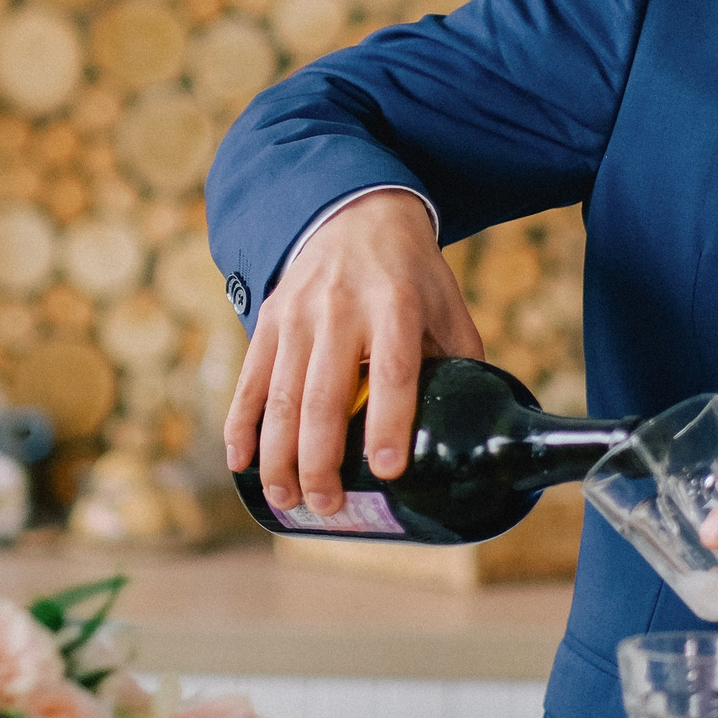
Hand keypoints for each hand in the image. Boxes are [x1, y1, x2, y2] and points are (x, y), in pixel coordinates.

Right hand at [222, 190, 483, 518]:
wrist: (356, 212)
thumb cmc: (411, 273)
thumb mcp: (446, 305)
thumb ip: (459, 362)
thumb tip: (476, 429)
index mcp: (396, 306)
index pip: (393, 373)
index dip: (387, 425)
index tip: (386, 472)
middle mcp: (341, 309)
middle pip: (324, 395)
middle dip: (320, 460)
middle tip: (326, 505)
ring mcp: (298, 314)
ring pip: (281, 395)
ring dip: (279, 455)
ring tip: (286, 499)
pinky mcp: (270, 318)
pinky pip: (250, 378)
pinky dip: (240, 424)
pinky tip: (241, 463)